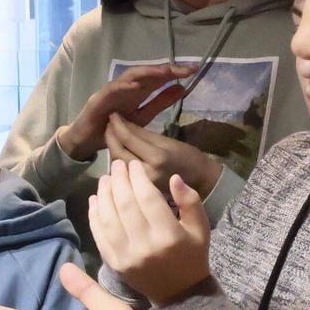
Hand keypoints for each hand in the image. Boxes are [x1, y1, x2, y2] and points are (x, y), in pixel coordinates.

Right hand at [56, 63, 192, 160]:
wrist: (86, 141)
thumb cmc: (113, 129)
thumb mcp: (143, 116)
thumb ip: (160, 102)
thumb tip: (182, 88)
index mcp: (137, 90)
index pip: (157, 78)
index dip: (175, 73)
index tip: (195, 70)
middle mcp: (125, 87)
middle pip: (147, 73)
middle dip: (166, 69)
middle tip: (186, 69)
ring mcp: (111, 91)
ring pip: (130, 77)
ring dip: (147, 73)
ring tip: (165, 72)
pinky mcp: (98, 99)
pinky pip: (111, 90)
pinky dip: (123, 86)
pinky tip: (135, 85)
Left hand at [89, 160, 211, 304]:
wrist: (180, 293)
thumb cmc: (192, 255)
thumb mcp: (201, 228)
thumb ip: (190, 201)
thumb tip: (173, 178)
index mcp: (169, 235)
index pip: (148, 198)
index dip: (138, 178)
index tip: (133, 165)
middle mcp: (146, 246)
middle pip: (125, 205)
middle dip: (119, 180)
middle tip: (116, 165)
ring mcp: (127, 257)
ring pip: (109, 218)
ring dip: (104, 195)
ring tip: (105, 179)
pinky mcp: (114, 264)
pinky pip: (99, 235)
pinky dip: (94, 216)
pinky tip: (95, 200)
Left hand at [103, 117, 224, 199]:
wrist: (201, 182)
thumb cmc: (187, 157)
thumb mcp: (167, 141)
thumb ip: (142, 134)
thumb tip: (121, 122)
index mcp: (157, 158)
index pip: (128, 139)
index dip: (117, 126)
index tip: (111, 115)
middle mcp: (146, 174)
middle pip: (118, 154)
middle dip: (110, 138)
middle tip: (108, 125)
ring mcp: (141, 186)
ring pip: (116, 166)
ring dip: (111, 150)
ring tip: (111, 136)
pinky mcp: (138, 194)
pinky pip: (121, 177)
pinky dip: (116, 164)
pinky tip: (116, 154)